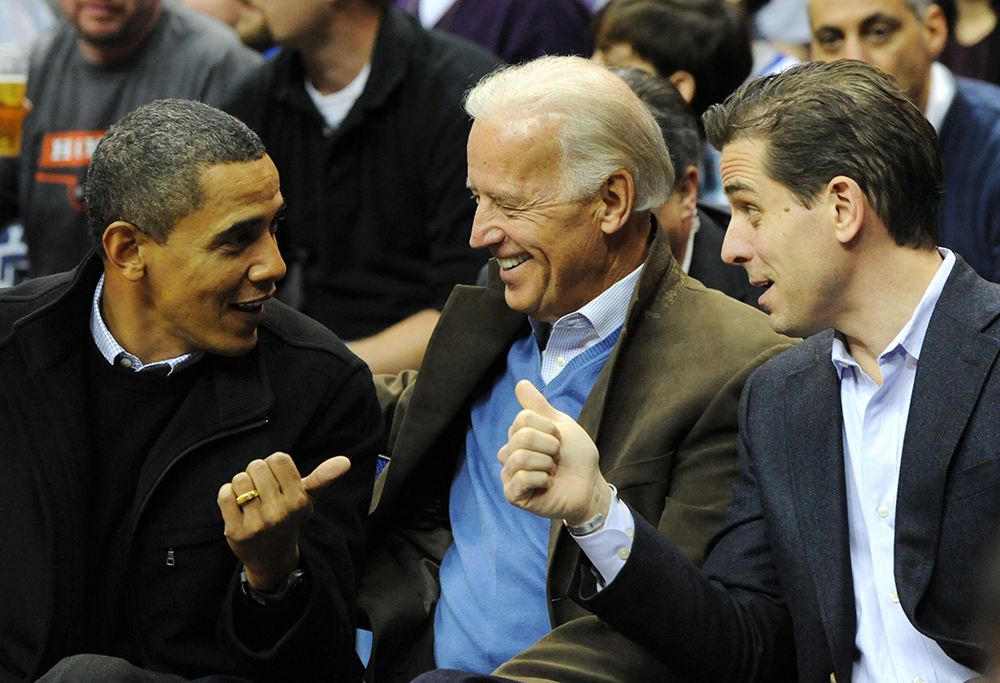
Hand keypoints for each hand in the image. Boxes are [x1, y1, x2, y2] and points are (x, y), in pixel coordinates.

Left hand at [218, 453, 350, 590]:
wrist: (271, 557)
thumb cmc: (290, 518)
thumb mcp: (309, 498)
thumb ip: (324, 477)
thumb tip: (346, 461)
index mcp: (299, 500)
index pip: (279, 458)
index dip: (274, 464)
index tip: (277, 478)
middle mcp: (281, 512)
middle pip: (257, 466)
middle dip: (256, 474)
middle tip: (262, 491)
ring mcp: (258, 523)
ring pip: (240, 479)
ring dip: (241, 485)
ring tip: (250, 498)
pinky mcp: (236, 532)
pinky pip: (225, 494)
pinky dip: (227, 494)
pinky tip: (236, 505)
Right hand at [498, 380, 610, 524]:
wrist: (590, 484)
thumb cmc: (575, 456)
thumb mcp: (560, 424)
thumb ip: (538, 406)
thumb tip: (521, 383)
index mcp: (517, 436)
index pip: (523, 418)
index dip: (549, 428)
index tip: (559, 439)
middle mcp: (509, 454)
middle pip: (522, 436)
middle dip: (550, 446)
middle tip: (557, 457)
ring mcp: (509, 475)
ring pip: (521, 457)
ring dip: (546, 463)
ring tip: (552, 471)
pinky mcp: (513, 495)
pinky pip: (521, 478)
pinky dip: (542, 479)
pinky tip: (547, 484)